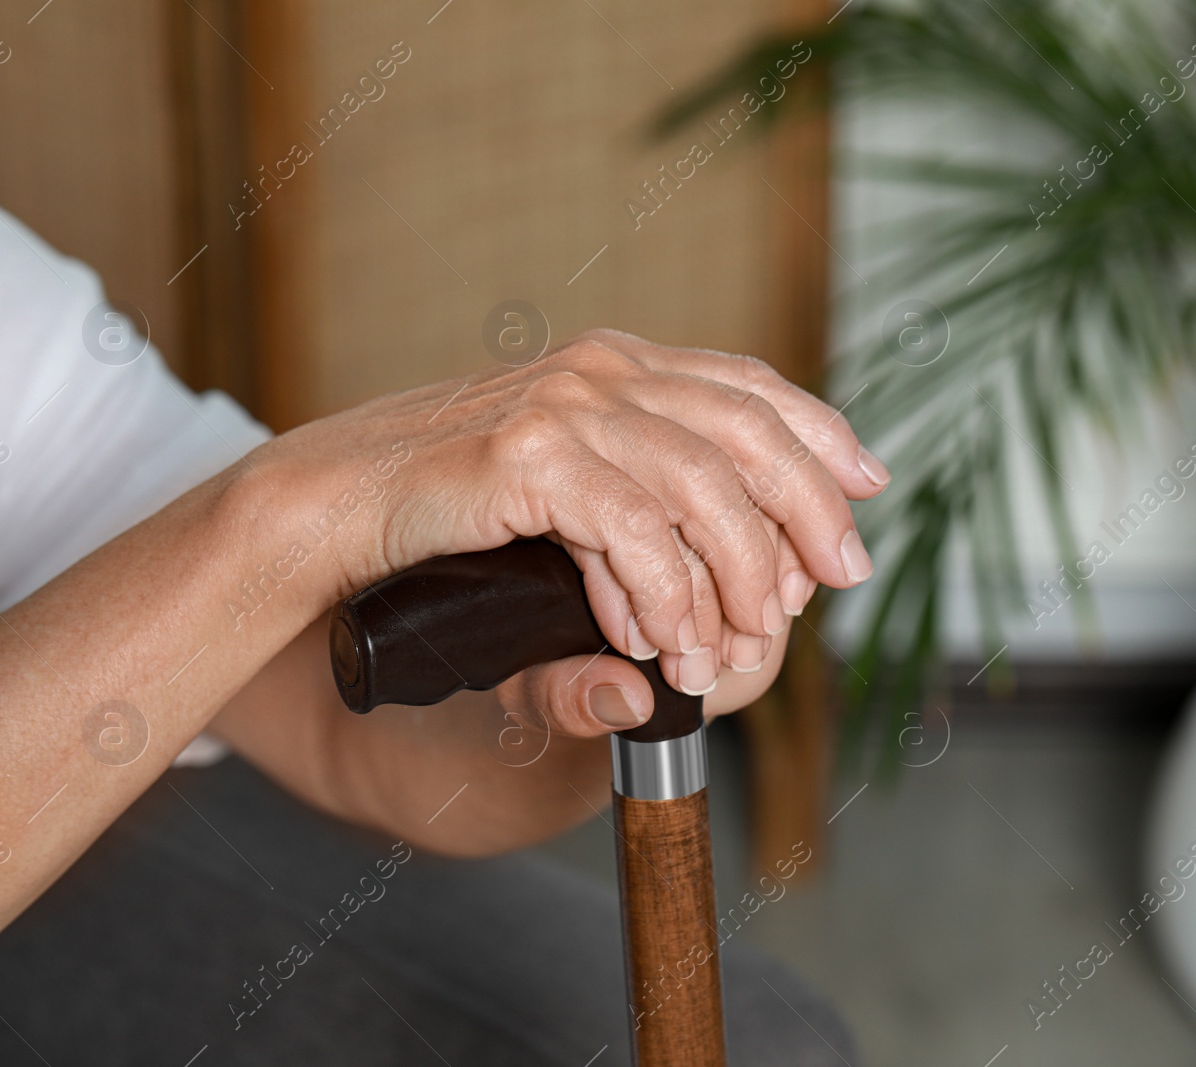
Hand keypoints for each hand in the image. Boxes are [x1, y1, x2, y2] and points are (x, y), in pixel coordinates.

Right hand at [272, 329, 888, 694]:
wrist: (327, 509)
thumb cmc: (446, 510)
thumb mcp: (565, 500)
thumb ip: (648, 504)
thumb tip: (757, 553)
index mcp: (615, 366)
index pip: (750, 386)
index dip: (822, 435)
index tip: (868, 490)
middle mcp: (599, 370)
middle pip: (748, 429)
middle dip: (808, 509)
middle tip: (836, 581)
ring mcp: (562, 403)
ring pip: (700, 486)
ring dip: (732, 579)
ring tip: (729, 650)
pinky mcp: (523, 452)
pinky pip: (629, 527)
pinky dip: (657, 594)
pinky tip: (656, 642)